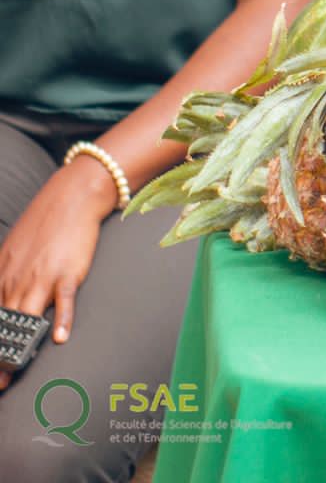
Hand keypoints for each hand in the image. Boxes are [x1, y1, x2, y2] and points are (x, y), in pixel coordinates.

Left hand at [0, 159, 114, 390]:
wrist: (72, 197)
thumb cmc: (46, 223)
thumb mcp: (13, 249)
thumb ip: (7, 274)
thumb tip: (3, 297)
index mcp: (2, 275)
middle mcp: (17, 280)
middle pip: (3, 326)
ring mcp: (42, 277)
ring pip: (25, 319)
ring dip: (17, 350)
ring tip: (12, 374)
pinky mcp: (67, 272)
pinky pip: (63, 300)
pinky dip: (62, 319)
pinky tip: (60, 337)